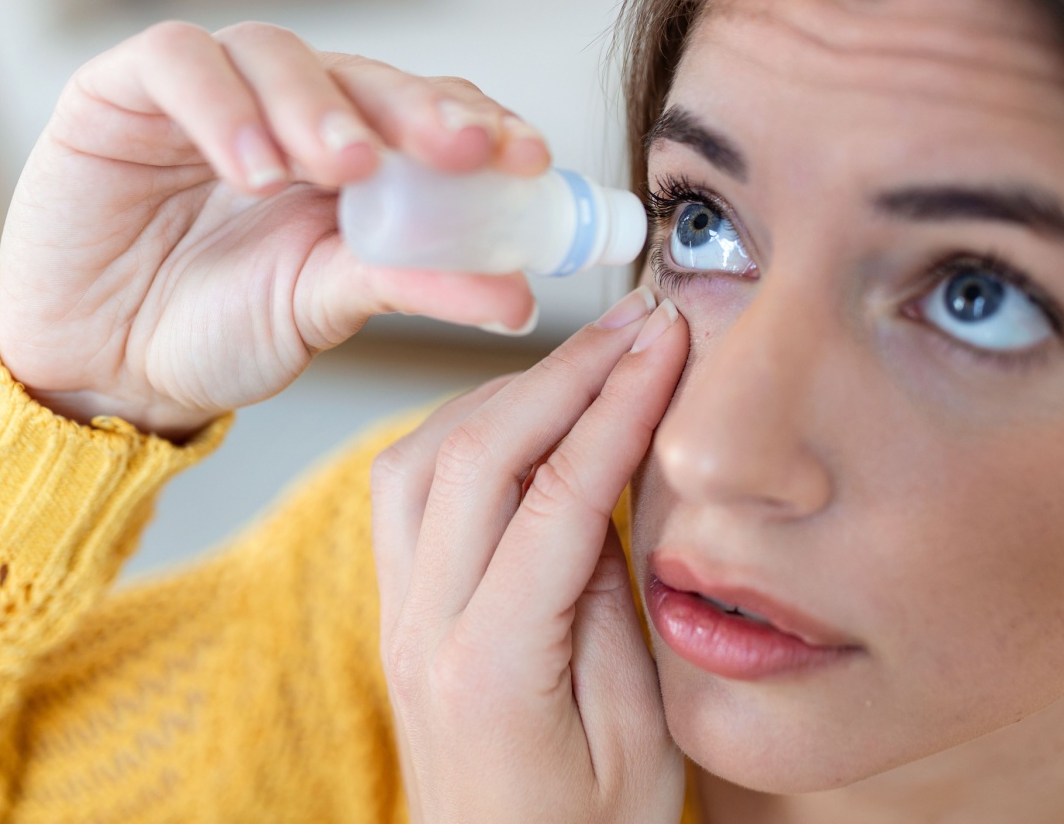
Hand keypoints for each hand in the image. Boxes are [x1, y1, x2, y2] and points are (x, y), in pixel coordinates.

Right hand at [0, 21, 549, 438]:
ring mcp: (210, 90)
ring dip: (318, 107)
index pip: (428, 111)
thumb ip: (418, 286)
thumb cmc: (221, 327)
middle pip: (366, 74)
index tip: (531, 157)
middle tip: (460, 148)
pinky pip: (178, 62)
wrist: (103, 364)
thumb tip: (522, 297)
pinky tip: (252, 166)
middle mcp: (290, 108)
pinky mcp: (123, 90)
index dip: (482, 123)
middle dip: (418, 108)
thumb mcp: (328, 306)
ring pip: (277, 53)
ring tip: (345, 170)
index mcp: (354, 153)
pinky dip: (221, 104)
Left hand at [372, 287, 688, 823]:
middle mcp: (423, 632)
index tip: (665, 343)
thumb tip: (605, 491)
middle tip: (635, 323)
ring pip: (422, 457)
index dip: (617, 405)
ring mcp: (398, 621)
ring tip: (587, 358)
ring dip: (506, 391)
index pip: (557, 495)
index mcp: (492, 669)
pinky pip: (408, 489)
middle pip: (475, 453)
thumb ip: (616, 609)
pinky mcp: (399, 614)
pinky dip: (466, 429)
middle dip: (564, 372)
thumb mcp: (639, 740)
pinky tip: (523, 417)